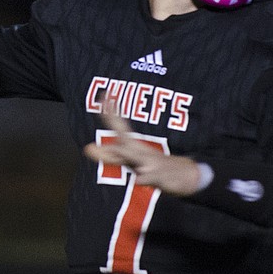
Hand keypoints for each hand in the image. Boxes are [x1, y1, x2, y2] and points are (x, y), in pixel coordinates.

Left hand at [84, 110, 202, 195]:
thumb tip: (86, 148)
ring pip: (136, 156)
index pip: (119, 127)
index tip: (104, 94)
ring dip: (125, 151)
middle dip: (115, 121)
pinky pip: (150, 178)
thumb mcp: (131, 161)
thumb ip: (109, 155)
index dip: (110, 113)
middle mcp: (140, 150)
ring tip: (114, 146)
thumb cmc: (154, 166)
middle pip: (125, 135)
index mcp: (133, 145)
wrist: (186, 175)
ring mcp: (151, 163)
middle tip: (106, 105)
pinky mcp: (159, 177)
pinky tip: (136, 179)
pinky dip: (143, 178)